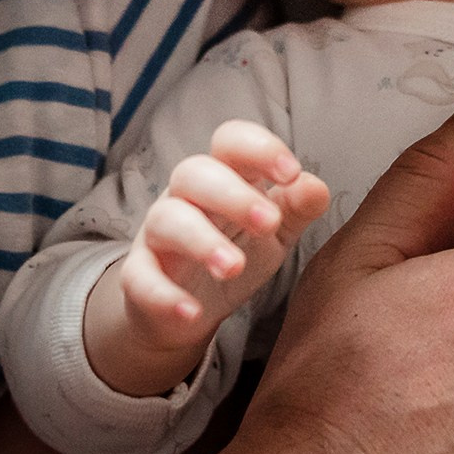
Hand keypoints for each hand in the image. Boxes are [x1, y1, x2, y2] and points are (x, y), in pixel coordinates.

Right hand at [85, 120, 329, 396]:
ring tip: (233, 266)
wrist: (186, 310)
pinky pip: (139, 277)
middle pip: (194, 172)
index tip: (291, 173)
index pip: (230, 141)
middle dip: (232, 194)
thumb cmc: (236, 253)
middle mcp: (185, 197)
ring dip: (201, 241)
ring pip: (166, 219)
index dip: (258, 148)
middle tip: (268, 224)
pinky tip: (191, 311)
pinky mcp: (137, 276)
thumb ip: (296, 208)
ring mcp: (157, 235)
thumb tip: (316, 186)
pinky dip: (163, 295)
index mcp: (224, 177)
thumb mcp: (274, 233)